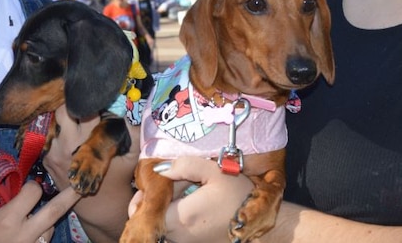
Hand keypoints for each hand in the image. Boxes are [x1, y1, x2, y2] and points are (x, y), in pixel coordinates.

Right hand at [0, 181, 78, 242]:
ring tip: (37, 217)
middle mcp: (22, 235)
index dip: (31, 186)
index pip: (34, 192)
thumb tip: (7, 183)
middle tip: (81, 185)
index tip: (27, 186)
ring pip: (50, 230)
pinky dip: (40, 237)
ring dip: (47, 220)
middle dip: (70, 196)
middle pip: (55, 211)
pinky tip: (33, 232)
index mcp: (7, 218)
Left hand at [43, 105, 137, 242]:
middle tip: (82, 112)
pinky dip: (58, 136)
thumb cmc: (118, 177)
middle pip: (63, 110)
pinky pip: (49, 138)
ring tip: (75, 128)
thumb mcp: (131, 154)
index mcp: (90, 139)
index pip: (85, 109)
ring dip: (64, 123)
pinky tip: (68, 143)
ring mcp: (54, 151)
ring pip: (54, 123)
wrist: (99, 206)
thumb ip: (133, 131)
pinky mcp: (46, 159)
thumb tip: (130, 112)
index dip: (91, 103)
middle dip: (73, 108)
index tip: (96, 103)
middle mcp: (69, 143)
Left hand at [129, 156, 252, 242]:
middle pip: (156, 221)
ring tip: (179, 197)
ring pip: (165, 229)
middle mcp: (182, 236)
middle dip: (154, 206)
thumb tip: (159, 169)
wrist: (258, 218)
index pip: (149, 212)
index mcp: (183, 216)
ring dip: (166, 213)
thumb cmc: (237, 193)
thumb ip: (184, 165)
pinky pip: (177, 234)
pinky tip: (188, 208)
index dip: (143, 201)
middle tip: (163, 189)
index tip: (145, 190)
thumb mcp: (213, 170)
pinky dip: (177, 222)